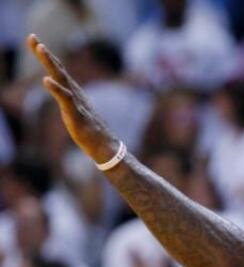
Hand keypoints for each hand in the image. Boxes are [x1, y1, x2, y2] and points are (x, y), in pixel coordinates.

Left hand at [27, 34, 119, 163]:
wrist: (105, 147)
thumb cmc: (90, 131)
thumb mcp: (75, 111)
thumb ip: (66, 99)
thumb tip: (60, 90)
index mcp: (72, 92)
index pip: (57, 70)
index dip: (46, 55)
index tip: (34, 40)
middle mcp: (74, 93)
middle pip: (58, 69)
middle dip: (44, 53)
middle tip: (32, 37)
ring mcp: (76, 102)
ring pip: (62, 79)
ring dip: (51, 63)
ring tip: (41, 49)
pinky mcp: (76, 114)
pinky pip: (65, 99)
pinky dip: (55, 89)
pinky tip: (46, 80)